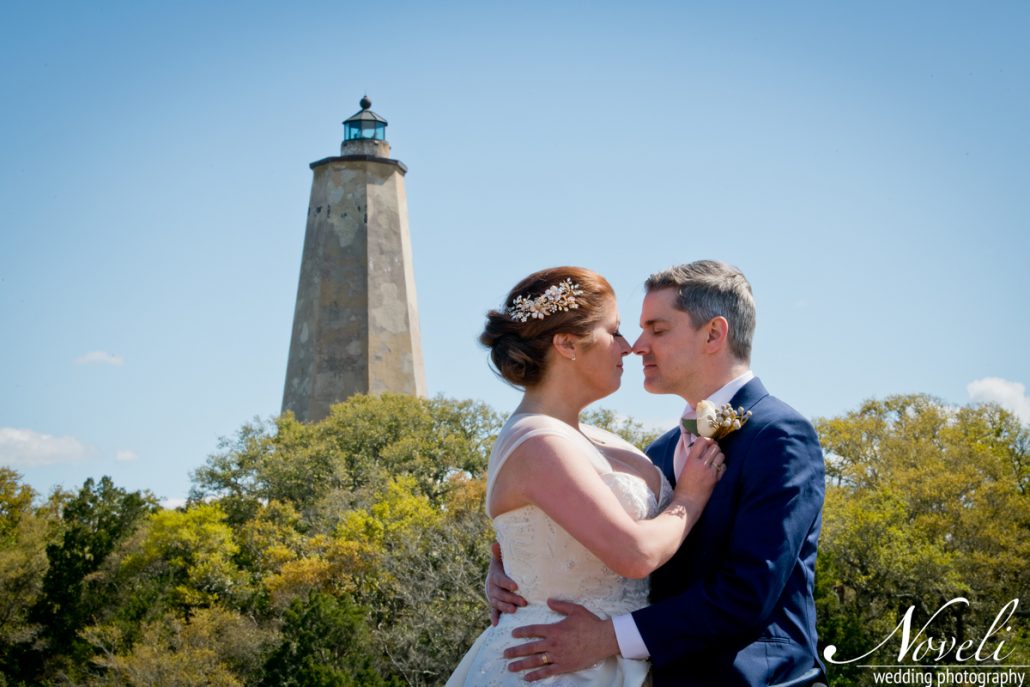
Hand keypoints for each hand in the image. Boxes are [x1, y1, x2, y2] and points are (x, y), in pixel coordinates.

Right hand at [486, 541, 525, 625]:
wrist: (495, 575)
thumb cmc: (502, 565)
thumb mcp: (501, 558)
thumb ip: (499, 552)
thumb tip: (495, 543)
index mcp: (495, 575)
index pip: (500, 580)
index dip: (507, 583)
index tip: (516, 586)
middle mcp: (492, 587)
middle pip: (500, 594)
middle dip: (510, 598)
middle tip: (523, 602)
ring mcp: (492, 596)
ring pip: (497, 603)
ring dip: (505, 607)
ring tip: (514, 611)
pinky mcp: (494, 603)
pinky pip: (493, 611)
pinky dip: (494, 617)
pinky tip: (496, 624)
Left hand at [503, 599, 618, 680]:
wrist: (603, 639)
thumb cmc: (590, 623)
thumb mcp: (575, 610)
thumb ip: (560, 605)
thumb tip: (548, 601)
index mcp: (554, 629)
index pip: (533, 630)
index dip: (521, 632)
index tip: (512, 634)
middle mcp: (553, 644)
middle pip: (530, 648)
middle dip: (515, 651)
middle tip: (504, 654)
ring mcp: (558, 656)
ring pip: (535, 661)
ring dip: (521, 664)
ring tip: (510, 667)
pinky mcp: (564, 666)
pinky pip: (547, 672)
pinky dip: (536, 675)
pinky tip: (527, 678)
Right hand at [675, 436, 724, 501]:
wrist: (687, 503)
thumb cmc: (682, 488)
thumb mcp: (683, 469)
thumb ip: (692, 459)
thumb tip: (698, 450)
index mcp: (691, 460)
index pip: (702, 441)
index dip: (706, 440)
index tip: (707, 442)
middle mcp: (702, 464)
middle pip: (714, 447)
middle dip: (715, 447)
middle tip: (712, 451)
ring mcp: (710, 472)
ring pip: (721, 456)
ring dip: (719, 456)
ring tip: (715, 460)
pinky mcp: (716, 480)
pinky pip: (724, 467)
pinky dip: (722, 466)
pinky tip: (717, 469)